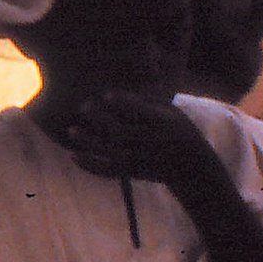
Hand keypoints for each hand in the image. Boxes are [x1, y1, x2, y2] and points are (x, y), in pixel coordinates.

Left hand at [55, 90, 211, 188]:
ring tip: (71, 130)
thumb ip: (149, 100)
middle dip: (101, 120)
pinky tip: (73, 156)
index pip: (142, 113)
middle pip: (122, 132)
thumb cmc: (177, 130)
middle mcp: (151, 142)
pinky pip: (108, 171)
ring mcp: (141, 160)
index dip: (124, 104)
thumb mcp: (172, 112)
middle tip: (84, 107)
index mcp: (163, 123)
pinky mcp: (133, 172)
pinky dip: (90, 165)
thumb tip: (119, 88)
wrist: (191, 167)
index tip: (107, 94)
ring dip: (89, 143)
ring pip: (111, 153)